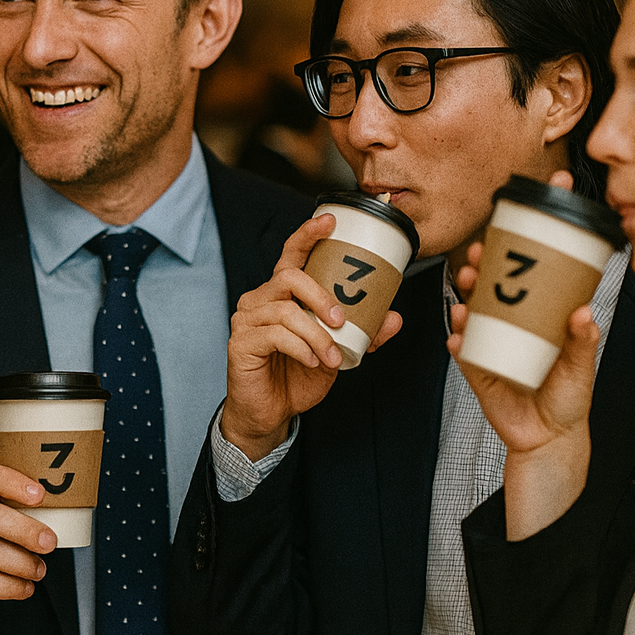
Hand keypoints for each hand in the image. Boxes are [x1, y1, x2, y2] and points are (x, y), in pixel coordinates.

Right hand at [219, 213, 401, 460]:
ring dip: (317, 334)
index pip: (292, 254)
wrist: (270, 413)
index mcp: (282, 294)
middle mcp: (260, 299)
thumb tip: (394, 317)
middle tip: (342, 320)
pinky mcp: (240, 342)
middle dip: (321, 296)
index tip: (332, 221)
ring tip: (332, 356)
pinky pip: (275, 335)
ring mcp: (246, 319)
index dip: (309, 234)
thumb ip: (363, 335)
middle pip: (289, 276)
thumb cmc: (296, 376)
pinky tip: (311, 361)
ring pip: (286, 311)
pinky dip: (300, 348)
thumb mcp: (337, 353)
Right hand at [447, 233, 597, 539]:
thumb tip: (583, 312)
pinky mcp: (476, 364)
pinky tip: (459, 332)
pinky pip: (463, 345)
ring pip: (473, 305)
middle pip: (493, 281)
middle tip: (479, 248)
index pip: (535, 270)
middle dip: (482, 259)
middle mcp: (513, 321)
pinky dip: (459, 336)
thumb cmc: (568, 398)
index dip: (532, 238)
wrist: (547, 438)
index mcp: (541, 315)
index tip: (540, 203)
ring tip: (466, 280)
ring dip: (465, 289)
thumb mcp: (581, 368)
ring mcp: (492, 340)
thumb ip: (581, 341)